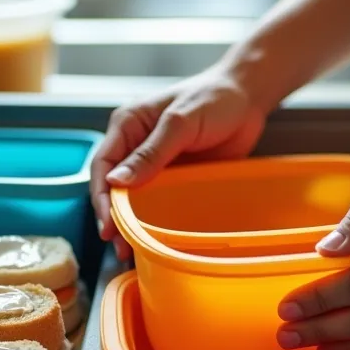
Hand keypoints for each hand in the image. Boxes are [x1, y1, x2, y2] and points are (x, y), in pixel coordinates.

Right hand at [90, 67, 270, 258]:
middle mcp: (136, 145)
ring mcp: (156, 163)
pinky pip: (158, 201)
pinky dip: (152, 221)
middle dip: (112, 217)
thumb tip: (116, 181)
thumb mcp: (180, 123)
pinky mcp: (175, 176)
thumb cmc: (214, 98)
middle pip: (113, 186)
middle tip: (118, 245)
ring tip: (130, 251)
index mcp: (128, 125)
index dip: (101, 196)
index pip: (102, 165)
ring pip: (134, 198)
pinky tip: (152, 239)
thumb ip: (150, 153)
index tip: (108, 223)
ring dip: (130, 224)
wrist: (249, 98)